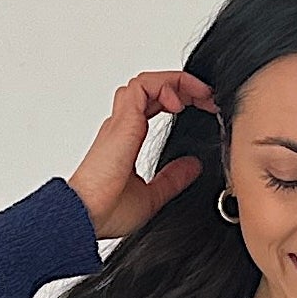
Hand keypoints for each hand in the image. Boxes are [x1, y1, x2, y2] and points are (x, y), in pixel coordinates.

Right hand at [68, 70, 219, 239]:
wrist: (88, 216)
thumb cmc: (107, 211)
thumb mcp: (152, 196)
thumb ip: (172, 179)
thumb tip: (193, 166)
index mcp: (127, 138)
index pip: (153, 104)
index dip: (179, 99)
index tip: (204, 107)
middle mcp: (122, 125)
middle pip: (152, 88)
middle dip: (184, 86)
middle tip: (209, 97)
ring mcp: (121, 121)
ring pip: (147, 81)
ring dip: (176, 81)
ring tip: (200, 94)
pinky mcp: (123, 121)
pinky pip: (143, 86)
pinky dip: (164, 85)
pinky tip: (179, 103)